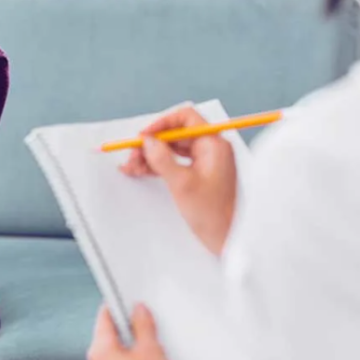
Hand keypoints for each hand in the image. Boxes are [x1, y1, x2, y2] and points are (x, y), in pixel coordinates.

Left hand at [87, 304, 180, 359]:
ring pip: (119, 349)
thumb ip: (144, 325)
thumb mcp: (151, 351)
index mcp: (99, 351)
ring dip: (135, 345)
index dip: (119, 303)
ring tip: (153, 348)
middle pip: (111, 332)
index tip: (129, 298)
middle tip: (147, 324)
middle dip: (130, 327)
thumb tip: (139, 311)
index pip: (104, 316)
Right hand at [119, 105, 236, 254]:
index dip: (162, 124)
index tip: (144, 136)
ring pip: (172, 149)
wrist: (228, 240)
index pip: (186, 118)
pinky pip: (175, 163)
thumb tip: (148, 141)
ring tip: (131, 165)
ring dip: (151, 156)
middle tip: (132, 154)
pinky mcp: (199, 175)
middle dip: (152, 143)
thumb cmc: (213, 214)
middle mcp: (211, 149)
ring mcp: (205, 162)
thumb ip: (163, 159)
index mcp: (214, 144)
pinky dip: (157, 166)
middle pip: (176, 134)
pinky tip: (139, 171)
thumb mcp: (182, 184)